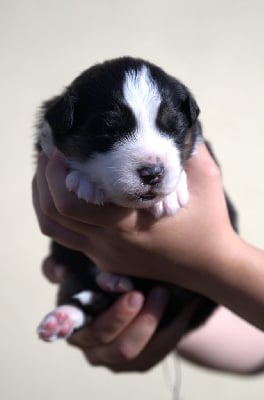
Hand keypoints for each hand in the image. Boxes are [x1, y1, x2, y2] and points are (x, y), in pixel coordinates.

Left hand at [32, 143, 238, 293]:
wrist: (209, 266)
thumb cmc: (208, 220)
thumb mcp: (204, 178)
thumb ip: (186, 146)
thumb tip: (171, 118)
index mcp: (127, 221)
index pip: (69, 201)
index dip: (54, 172)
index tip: (61, 147)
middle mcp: (109, 242)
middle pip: (52, 214)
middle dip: (42, 180)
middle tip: (51, 154)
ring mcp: (104, 254)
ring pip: (54, 229)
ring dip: (44, 198)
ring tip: (51, 172)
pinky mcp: (106, 261)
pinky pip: (68, 237)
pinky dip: (59, 213)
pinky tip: (70, 193)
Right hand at [42, 257, 196, 371]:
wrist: (131, 293)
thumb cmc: (103, 278)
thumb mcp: (83, 266)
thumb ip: (63, 265)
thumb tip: (58, 272)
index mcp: (75, 325)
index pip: (79, 326)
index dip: (104, 313)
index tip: (132, 293)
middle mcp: (92, 347)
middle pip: (112, 341)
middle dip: (133, 316)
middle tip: (155, 289)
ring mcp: (115, 358)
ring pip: (134, 351)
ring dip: (153, 321)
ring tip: (166, 292)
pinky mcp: (139, 362)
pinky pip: (158, 352)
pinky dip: (173, 329)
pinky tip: (185, 306)